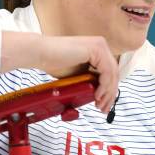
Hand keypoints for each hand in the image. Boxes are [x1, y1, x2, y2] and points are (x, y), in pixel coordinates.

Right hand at [1, 32, 118, 112]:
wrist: (40, 53)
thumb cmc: (55, 63)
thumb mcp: (78, 74)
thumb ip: (90, 79)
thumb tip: (101, 94)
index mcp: (98, 49)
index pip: (110, 72)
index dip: (110, 90)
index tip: (104, 104)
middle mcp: (101, 45)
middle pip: (114, 73)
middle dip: (110, 94)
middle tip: (104, 109)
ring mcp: (100, 46)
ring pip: (112, 74)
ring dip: (108, 92)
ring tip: (100, 105)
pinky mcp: (96, 49)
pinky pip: (106, 71)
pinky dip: (104, 85)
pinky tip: (97, 95)